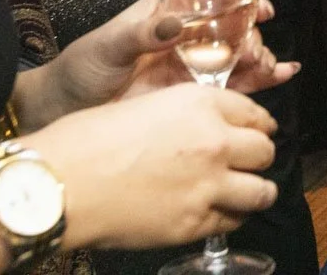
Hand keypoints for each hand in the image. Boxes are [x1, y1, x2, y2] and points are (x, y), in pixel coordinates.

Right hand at [28, 83, 278, 250]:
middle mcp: (214, 141)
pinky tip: (217, 213)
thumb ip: (185, 115)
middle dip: (259, 156)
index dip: (259, 123)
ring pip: (262, 192)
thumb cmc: (87, 139)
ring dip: (257, 191)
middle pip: (265, 150)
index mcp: (200, 103)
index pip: (254, 112)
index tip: (258, 131)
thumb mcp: (146, 105)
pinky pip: (233, 222)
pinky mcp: (196, 223)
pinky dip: (230, 217)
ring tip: (247, 193)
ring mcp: (209, 185)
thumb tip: (202, 129)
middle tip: (248, 163)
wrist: (61, 183)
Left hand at [35, 0, 299, 122]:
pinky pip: (237, 82)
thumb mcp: (108, 47)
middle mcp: (187, 33)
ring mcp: (195, 63)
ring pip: (239, 52)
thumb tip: (175, 22)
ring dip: (260, 55)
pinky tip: (283, 74)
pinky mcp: (199, 93)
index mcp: (166, 9)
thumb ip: (142, 35)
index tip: (254, 4)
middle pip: (231, 22)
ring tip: (264, 66)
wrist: (67, 112)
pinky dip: (263, 79)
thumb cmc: (83, 69)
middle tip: (252, 51)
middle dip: (250, 32)